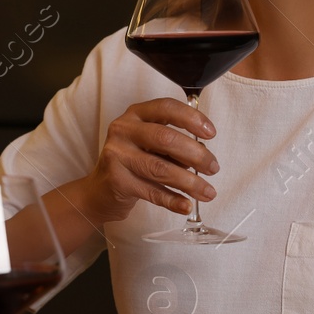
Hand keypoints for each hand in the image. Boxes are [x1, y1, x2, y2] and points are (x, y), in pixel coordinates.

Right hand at [75, 98, 219, 224]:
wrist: (100, 189)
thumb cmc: (133, 162)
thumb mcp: (150, 144)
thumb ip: (174, 144)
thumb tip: (204, 154)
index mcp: (135, 115)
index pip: (166, 108)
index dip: (192, 119)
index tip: (211, 133)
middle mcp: (123, 130)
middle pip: (166, 138)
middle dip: (196, 155)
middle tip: (213, 168)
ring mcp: (118, 155)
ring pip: (161, 168)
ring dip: (189, 182)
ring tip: (207, 192)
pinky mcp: (117, 180)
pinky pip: (152, 192)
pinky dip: (173, 200)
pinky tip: (186, 205)